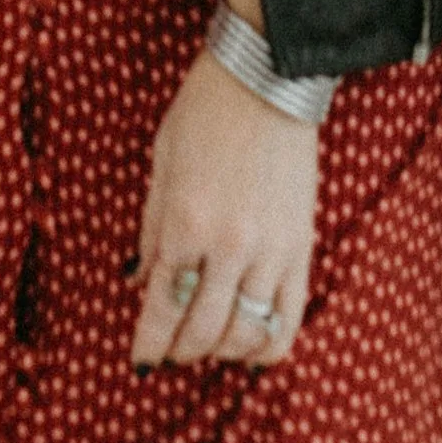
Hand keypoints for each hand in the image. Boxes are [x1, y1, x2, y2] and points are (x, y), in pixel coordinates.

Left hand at [129, 44, 317, 373]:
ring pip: (245, 332)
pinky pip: (289, 316)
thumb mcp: (160, 166)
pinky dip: (268, 345)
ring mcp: (271, 249)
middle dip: (179, 352)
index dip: (149, 344)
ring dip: (219, 350)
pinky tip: (251, 351)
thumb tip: (138, 282)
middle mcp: (229, 246)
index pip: (162, 308)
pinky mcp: (302, 246)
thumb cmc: (203, 114)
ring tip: (205, 346)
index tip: (140, 363)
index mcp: (185, 223)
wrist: (266, 80)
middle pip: (201, 329)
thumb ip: (151, 231)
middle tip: (169, 353)